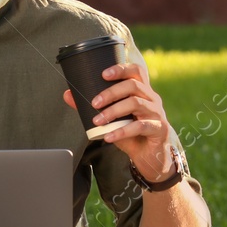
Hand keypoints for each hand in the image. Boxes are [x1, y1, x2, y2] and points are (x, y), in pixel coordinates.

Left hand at [62, 60, 174, 181]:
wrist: (150, 158)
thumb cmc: (132, 136)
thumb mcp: (112, 121)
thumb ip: (93, 107)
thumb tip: (68, 94)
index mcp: (142, 92)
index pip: (136, 71)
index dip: (121, 69)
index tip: (103, 73)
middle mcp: (152, 99)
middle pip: (133, 85)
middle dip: (111, 92)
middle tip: (94, 102)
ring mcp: (157, 113)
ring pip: (136, 103)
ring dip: (113, 111)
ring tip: (97, 121)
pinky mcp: (159, 129)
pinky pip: (140, 126)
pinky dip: (122, 131)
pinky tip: (108, 136)